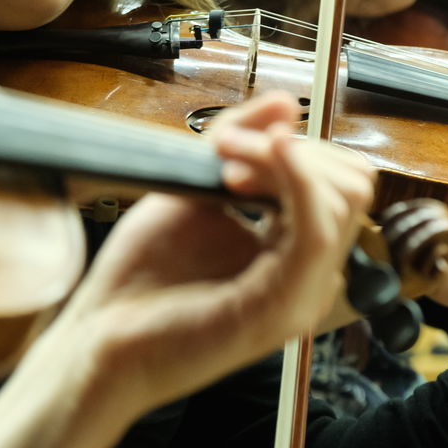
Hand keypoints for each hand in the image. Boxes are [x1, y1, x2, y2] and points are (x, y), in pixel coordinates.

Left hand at [58, 91, 373, 423]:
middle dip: (295, 149)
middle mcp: (311, 276)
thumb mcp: (196, 190)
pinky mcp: (282, 308)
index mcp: (296, 255)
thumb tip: (286, 103)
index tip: (230, 150)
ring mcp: (303, 295)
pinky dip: (296, 180)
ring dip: (285, 159)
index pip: (341, 182)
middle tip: (228, 157)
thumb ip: (242, 146)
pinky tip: (260, 161)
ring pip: (343, 198)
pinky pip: (317, 230)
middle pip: (351, 184)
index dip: (296, 150)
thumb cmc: (138, 281)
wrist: (96, 344)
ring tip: (227, 168)